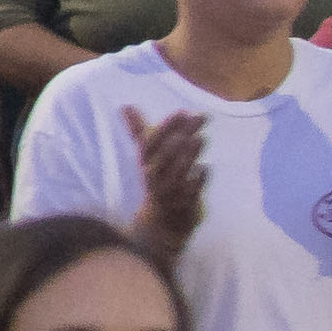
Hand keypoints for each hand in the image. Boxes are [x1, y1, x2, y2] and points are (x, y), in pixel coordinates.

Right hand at [130, 102, 213, 262]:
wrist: (160, 224)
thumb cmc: (156, 182)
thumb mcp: (147, 157)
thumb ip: (138, 131)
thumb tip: (125, 106)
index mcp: (146, 163)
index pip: (152, 143)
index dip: (166, 127)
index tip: (182, 111)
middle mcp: (155, 177)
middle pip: (164, 155)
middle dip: (178, 137)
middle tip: (196, 119)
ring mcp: (169, 192)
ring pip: (176, 173)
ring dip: (187, 156)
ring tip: (200, 137)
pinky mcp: (184, 206)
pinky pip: (189, 193)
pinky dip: (197, 181)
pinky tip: (206, 168)